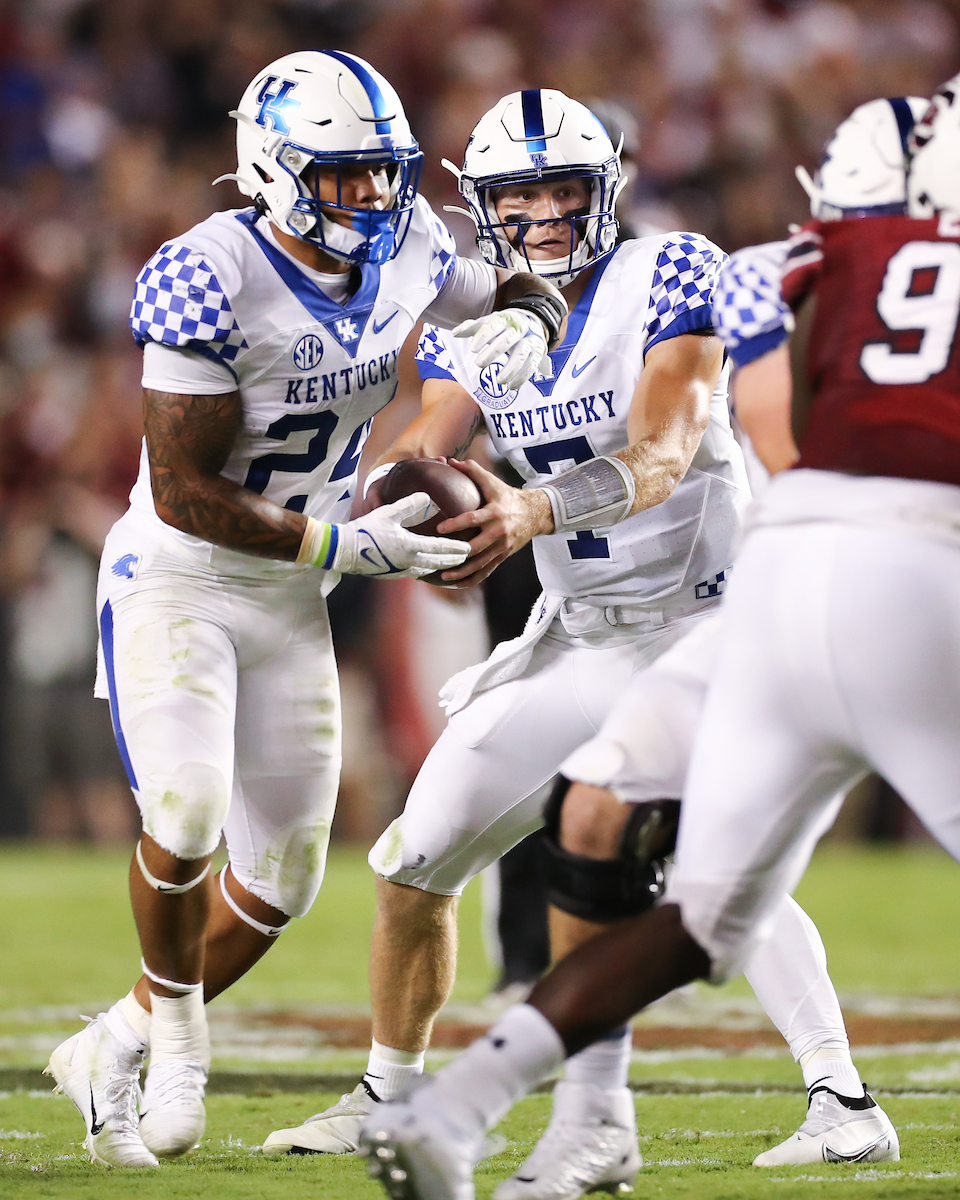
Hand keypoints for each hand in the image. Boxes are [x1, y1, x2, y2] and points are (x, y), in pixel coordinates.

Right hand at [333, 493, 469, 577]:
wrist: (344, 551)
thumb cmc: (365, 529)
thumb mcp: (388, 513)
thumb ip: (409, 505)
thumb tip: (426, 496)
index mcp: (410, 546)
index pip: (439, 548)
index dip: (455, 548)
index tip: (468, 547)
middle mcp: (408, 561)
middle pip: (437, 562)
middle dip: (453, 560)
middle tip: (466, 557)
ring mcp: (400, 570)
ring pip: (426, 570)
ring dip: (440, 567)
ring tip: (449, 564)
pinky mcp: (392, 574)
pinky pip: (414, 572)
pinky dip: (425, 570)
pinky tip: (425, 568)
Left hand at [431, 459, 553, 586]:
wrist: (535, 514)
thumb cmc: (508, 496)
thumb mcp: (493, 482)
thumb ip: (473, 471)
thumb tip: (451, 461)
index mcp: (495, 513)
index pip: (473, 520)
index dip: (456, 525)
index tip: (439, 529)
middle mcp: (499, 532)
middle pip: (476, 548)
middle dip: (456, 554)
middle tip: (437, 557)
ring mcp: (502, 547)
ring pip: (480, 564)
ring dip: (461, 571)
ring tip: (442, 575)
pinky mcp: (503, 556)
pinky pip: (486, 571)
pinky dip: (471, 579)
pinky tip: (455, 583)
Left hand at [453, 310, 551, 388]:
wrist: (532, 324)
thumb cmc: (502, 327)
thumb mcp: (488, 323)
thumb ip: (471, 328)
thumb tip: (455, 333)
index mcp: (504, 319)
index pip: (494, 325)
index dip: (483, 336)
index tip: (472, 349)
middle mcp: (519, 329)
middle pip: (507, 340)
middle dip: (494, 352)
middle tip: (478, 364)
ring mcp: (530, 341)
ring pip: (522, 354)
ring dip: (511, 369)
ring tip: (499, 381)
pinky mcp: (537, 354)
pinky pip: (531, 366)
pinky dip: (522, 378)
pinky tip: (511, 387)